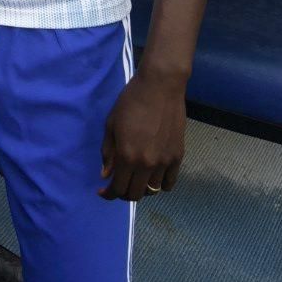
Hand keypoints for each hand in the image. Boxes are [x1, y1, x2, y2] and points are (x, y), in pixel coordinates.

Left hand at [99, 68, 185, 200]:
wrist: (160, 87)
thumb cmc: (131, 101)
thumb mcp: (111, 124)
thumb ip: (108, 152)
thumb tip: (106, 175)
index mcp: (127, 156)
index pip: (118, 188)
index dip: (109, 194)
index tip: (103, 192)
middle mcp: (146, 164)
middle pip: (135, 194)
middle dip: (123, 193)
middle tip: (119, 183)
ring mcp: (164, 162)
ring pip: (152, 191)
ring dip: (141, 189)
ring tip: (136, 178)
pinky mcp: (178, 156)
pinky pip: (169, 183)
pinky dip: (160, 185)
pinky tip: (153, 176)